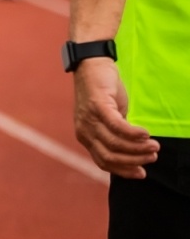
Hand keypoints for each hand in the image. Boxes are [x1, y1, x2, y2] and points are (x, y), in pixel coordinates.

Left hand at [73, 57, 158, 177]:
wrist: (92, 65)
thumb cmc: (104, 94)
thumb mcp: (110, 119)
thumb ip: (117, 135)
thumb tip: (136, 153)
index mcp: (86, 137)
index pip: (104, 162)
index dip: (124, 170)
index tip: (142, 173)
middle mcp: (84, 130)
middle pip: (110, 156)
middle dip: (134, 160)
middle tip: (153, 157)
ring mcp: (89, 118)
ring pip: (115, 143)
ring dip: (138, 148)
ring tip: (154, 146)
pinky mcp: (97, 106)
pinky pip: (117, 126)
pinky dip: (133, 133)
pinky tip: (146, 134)